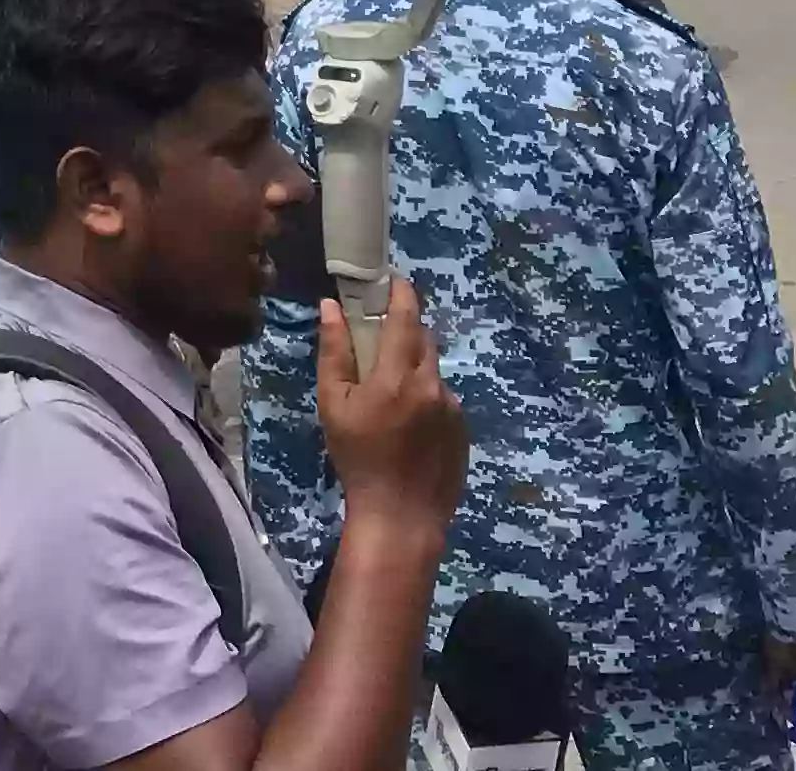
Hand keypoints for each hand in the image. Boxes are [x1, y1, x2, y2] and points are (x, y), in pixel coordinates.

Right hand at [316, 280, 467, 526]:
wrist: (401, 514)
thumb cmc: (357, 457)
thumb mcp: (333, 404)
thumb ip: (334, 353)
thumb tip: (332, 307)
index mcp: (398, 376)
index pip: (405, 319)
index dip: (401, 294)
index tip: (394, 280)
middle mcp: (433, 385)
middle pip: (423, 341)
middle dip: (405, 332)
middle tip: (380, 340)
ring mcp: (453, 408)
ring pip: (432, 373)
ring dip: (413, 371)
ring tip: (389, 398)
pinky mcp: (463, 429)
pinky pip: (443, 399)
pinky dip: (426, 398)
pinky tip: (408, 426)